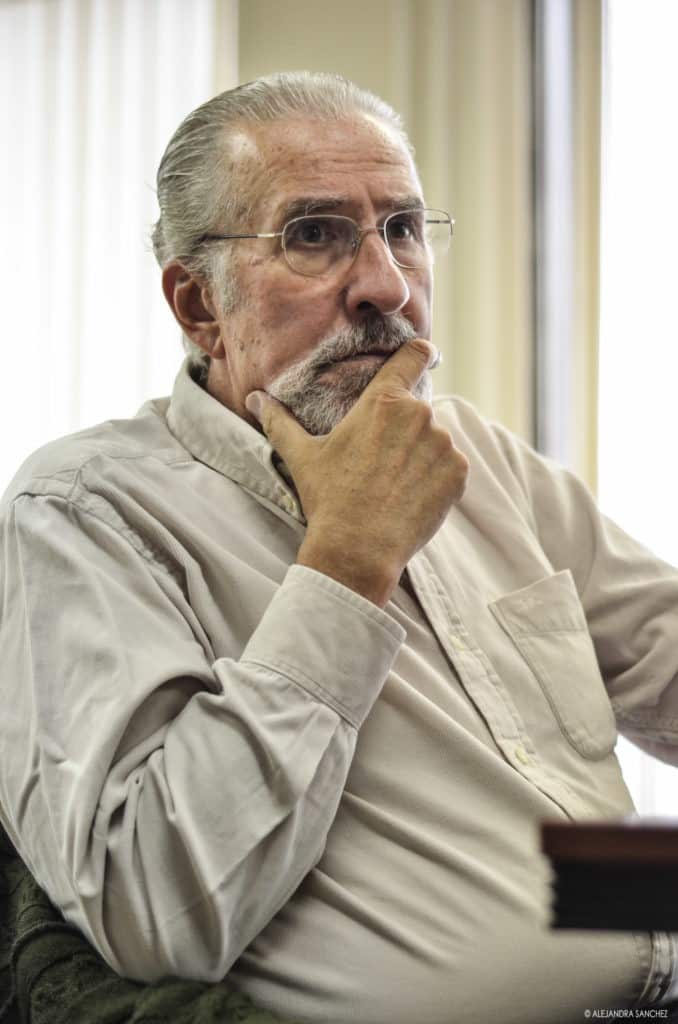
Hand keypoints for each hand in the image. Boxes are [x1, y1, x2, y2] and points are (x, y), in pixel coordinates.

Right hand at [245, 339, 468, 606]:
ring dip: (421, 455)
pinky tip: (411, 497)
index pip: (414, 355)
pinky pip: (451, 467)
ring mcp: (443, 444)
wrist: (359, 550)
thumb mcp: (301, 456)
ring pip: (435, 440)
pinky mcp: (458, 473)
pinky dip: (437, 479)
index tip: (421, 357)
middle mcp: (419, 414)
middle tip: (380, 461)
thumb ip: (280, 421)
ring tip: (393, 485)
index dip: (419, 354)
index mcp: (383, 401)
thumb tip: (255, 399)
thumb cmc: (329, 499)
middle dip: (404, 429)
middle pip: (418, 409)